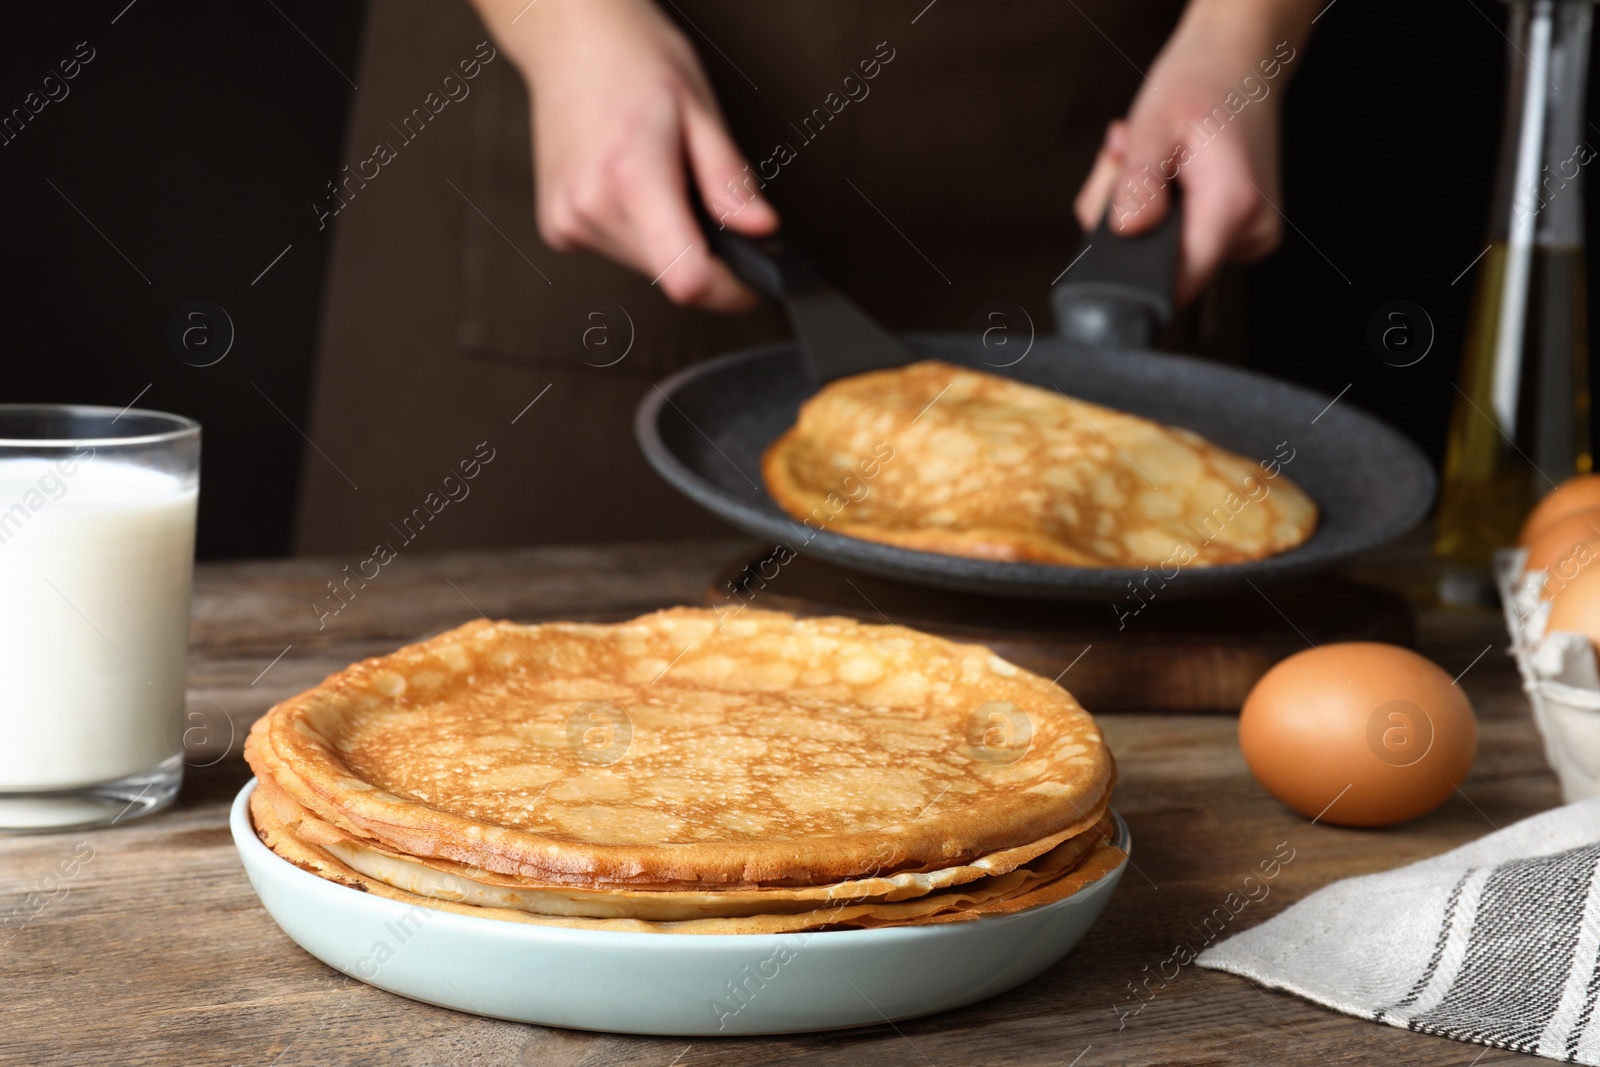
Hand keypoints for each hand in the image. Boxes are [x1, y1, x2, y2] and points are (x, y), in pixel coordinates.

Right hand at [483, 0, 776, 309]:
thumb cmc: (630, 58)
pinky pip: (617, 252)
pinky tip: (634, 187)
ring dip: (670, 241)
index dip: (731, 290)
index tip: (754, 279)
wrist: (567, 38)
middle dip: (705, 254)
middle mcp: (591, 207)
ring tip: (664, 180)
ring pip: (646, 268)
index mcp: (631, 177)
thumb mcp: (699, 108)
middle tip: (710, 202)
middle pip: (671, 275)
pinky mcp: (558, 228)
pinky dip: (640, 232)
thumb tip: (762, 229)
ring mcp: (568, 221)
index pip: (688, 279)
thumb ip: (730, 179)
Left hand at [1074, 0, 1313, 303]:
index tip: (1117, 219)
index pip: (1173, 286)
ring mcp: (1248, 238)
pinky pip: (1181, 241)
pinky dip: (1158, 212)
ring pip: (1168, 254)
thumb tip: (1125, 230)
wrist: (1239, 62)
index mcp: (1233, 208)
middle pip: (1162, 268)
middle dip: (1127, 225)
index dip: (1129, 267)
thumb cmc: (1202, 82)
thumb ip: (1137, 182)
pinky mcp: (1239, 235)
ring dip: (1140, 213)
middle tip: (1126, 168)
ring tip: (1147, 163)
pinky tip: (1163, 176)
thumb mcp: (1154, 123)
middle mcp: (1250, 233)